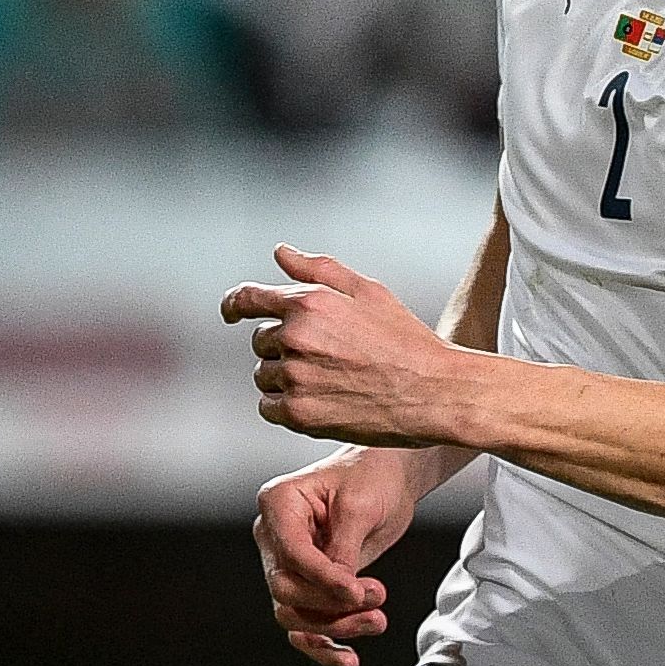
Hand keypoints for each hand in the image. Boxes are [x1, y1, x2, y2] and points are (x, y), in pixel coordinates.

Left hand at [222, 246, 463, 446]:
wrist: (432, 391)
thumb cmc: (405, 338)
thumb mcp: (369, 292)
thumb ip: (320, 269)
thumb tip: (281, 252)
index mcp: (310, 302)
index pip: (248, 299)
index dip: (235, 304)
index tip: (232, 312)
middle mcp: (295, 338)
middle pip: (261, 340)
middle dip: (284, 343)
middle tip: (328, 352)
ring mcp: (295, 378)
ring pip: (264, 375)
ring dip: (285, 375)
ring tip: (330, 376)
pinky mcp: (297, 413)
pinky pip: (268, 407)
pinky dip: (286, 404)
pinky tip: (322, 398)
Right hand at [251, 446, 425, 665]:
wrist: (389, 475)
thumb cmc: (373, 475)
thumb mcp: (362, 506)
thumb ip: (344, 549)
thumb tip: (340, 591)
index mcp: (278, 503)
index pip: (291, 554)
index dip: (322, 578)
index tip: (356, 590)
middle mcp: (274, 536)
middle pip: (285, 589)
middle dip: (330, 604)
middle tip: (375, 599)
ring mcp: (286, 562)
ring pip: (294, 613)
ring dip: (334, 626)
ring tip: (376, 620)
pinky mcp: (306, 584)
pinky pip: (303, 624)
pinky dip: (324, 646)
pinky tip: (348, 658)